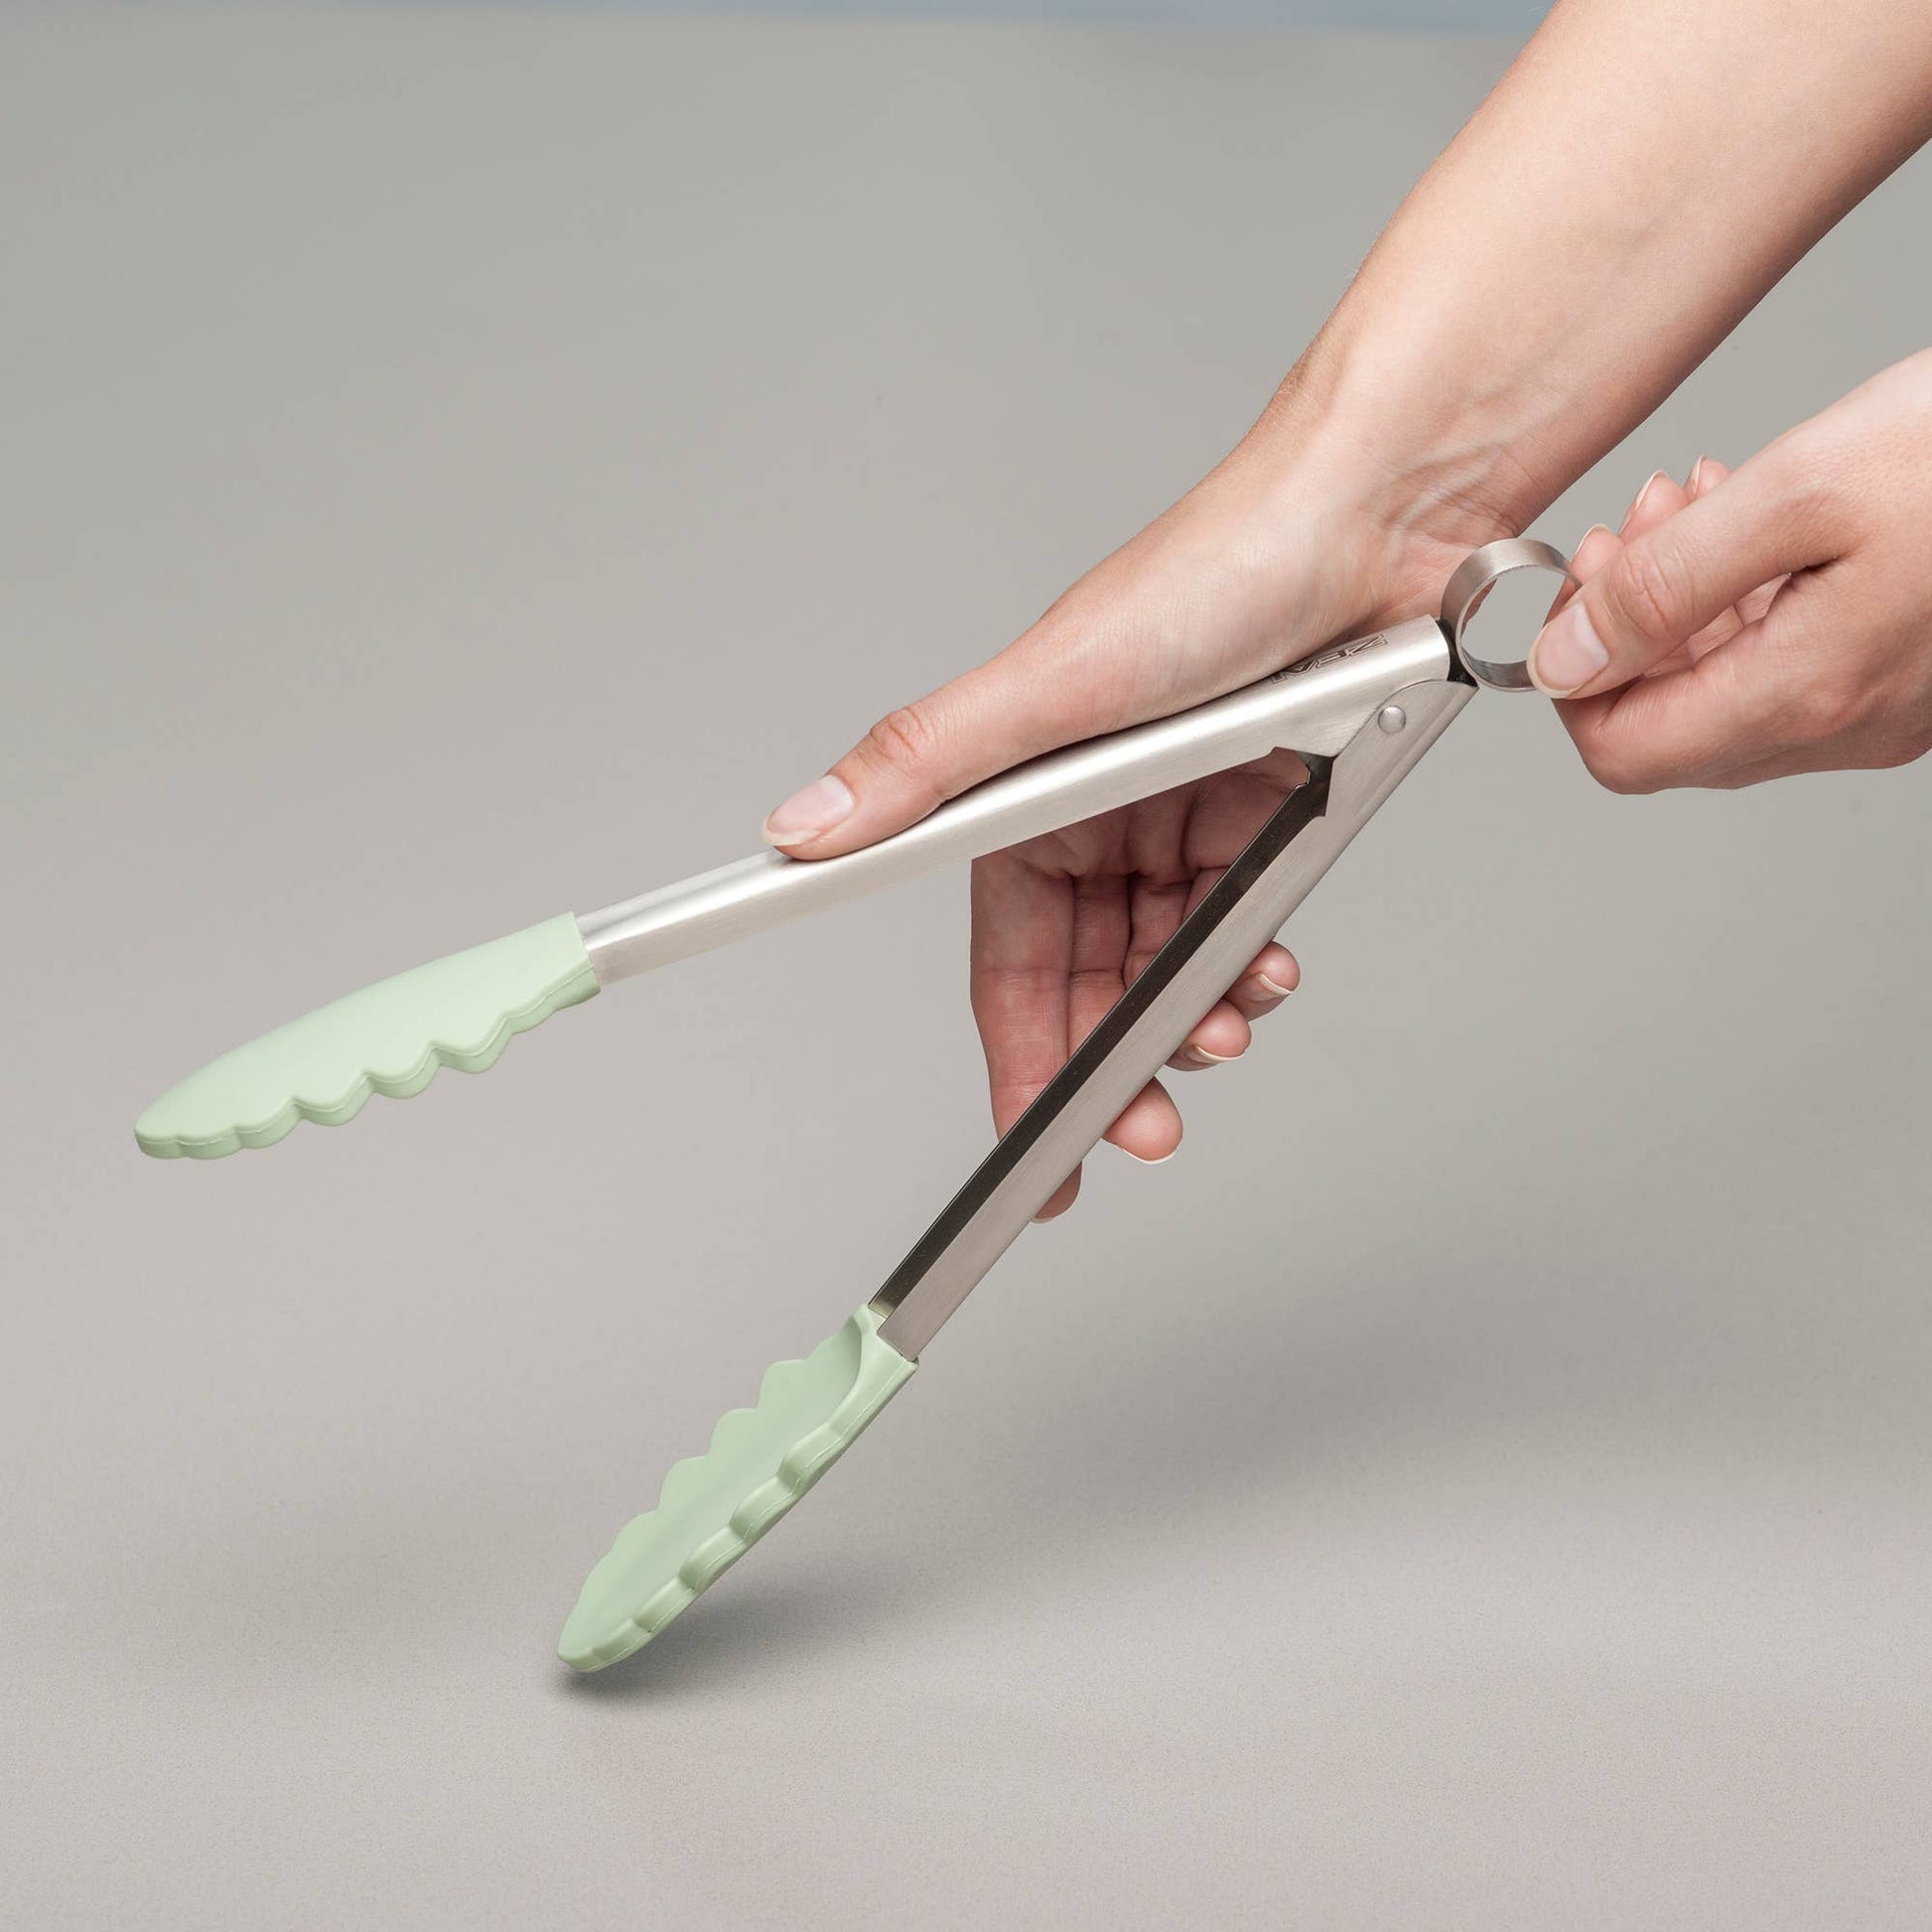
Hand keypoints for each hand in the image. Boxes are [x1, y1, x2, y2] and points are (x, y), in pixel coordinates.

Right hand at [759, 414, 1493, 1216]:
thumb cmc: (1213, 574)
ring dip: (1194, 1015)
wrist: (1375, 517)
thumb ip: (928, 766)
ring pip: (1171, 958)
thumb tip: (802, 827)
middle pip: (1091, 977)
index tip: (1030, 1144)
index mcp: (1029, 792)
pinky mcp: (1261, 806)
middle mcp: (1099, 808)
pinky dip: (1253, 958)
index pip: (1008, 959)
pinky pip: (1242, 916)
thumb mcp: (1055, 686)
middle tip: (1148, 1129)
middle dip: (1118, 1060)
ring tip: (1224, 1035)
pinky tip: (1271, 970)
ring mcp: (1182, 812)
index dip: (1016, 1058)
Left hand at [1529, 351, 1931, 791]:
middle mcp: (1843, 728)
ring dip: (1685, 604)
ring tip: (1697, 504)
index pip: (1622, 752)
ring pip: (1726, 693)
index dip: (1576, 675)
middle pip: (1668, 726)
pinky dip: (1748, 603)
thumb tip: (1566, 660)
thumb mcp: (1798, 491)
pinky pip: (1791, 669)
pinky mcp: (1909, 682)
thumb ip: (1666, 587)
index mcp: (1806, 694)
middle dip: (1630, 624)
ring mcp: (1883, 714)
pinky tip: (1757, 525)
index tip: (1588, 582)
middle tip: (1647, 520)